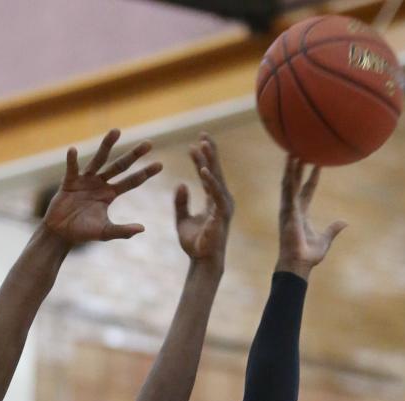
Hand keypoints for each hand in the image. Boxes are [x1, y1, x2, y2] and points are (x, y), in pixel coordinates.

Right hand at [44, 129, 161, 246]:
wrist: (61, 233)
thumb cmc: (83, 232)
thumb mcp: (105, 232)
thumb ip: (122, 231)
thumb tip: (142, 228)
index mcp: (110, 194)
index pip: (132, 182)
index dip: (145, 174)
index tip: (160, 165)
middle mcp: (100, 183)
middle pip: (120, 166)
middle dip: (134, 155)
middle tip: (149, 143)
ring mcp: (85, 180)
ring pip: (99, 159)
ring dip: (107, 145)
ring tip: (117, 131)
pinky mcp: (69, 181)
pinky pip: (72, 169)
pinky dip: (72, 160)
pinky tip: (73, 150)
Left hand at [175, 133, 233, 268]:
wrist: (203, 263)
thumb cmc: (195, 244)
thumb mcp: (182, 220)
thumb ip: (181, 202)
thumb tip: (181, 184)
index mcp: (214, 200)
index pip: (209, 174)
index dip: (203, 158)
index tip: (196, 141)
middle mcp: (222, 200)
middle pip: (215, 171)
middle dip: (210, 152)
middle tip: (203, 133)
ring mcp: (223, 206)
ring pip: (216, 178)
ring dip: (209, 161)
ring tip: (202, 144)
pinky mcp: (221, 214)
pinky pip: (215, 194)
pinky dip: (209, 181)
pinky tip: (203, 169)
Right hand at [277, 157, 345, 278]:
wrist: (298, 264)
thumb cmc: (308, 257)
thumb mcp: (324, 241)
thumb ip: (333, 230)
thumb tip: (344, 222)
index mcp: (301, 215)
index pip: (306, 191)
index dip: (311, 178)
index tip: (317, 164)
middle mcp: (293, 209)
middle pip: (295, 183)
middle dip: (297, 168)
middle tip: (300, 150)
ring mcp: (288, 210)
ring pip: (288, 183)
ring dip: (290, 168)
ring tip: (292, 151)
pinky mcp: (288, 211)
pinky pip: (289, 190)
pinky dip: (289, 177)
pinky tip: (290, 166)